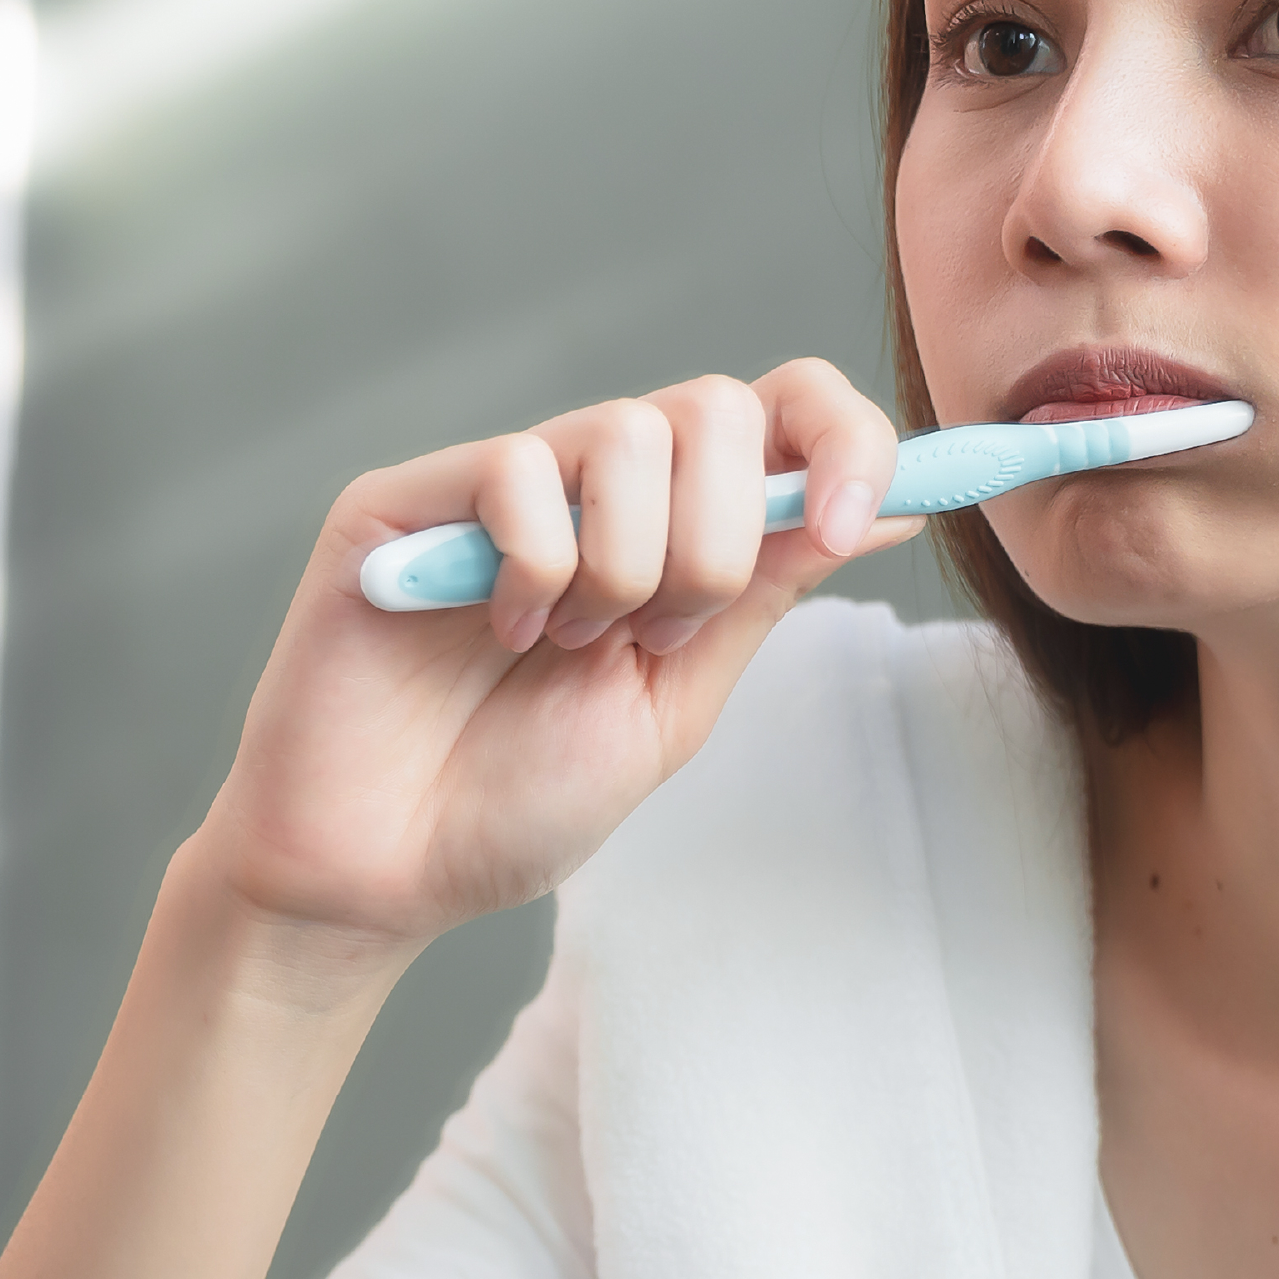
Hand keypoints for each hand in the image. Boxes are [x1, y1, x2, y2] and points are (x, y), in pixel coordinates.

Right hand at [188, 360, 918, 963]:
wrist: (388, 871)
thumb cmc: (519, 798)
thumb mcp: (677, 698)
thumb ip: (765, 592)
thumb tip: (890, 509)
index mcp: (674, 524)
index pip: (785, 409)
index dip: (845, 442)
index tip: (849, 526)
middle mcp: (594, 484)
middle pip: (720, 407)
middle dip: (720, 542)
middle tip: (657, 638)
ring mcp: (500, 481)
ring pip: (630, 433)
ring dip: (627, 569)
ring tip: (566, 646)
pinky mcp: (411, 498)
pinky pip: (521, 474)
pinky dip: (534, 572)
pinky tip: (495, 631)